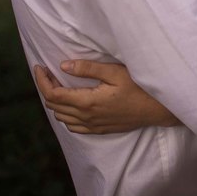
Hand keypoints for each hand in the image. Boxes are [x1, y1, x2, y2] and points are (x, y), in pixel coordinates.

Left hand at [33, 60, 180, 134]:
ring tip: (58, 84)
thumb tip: (63, 66)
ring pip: (61, 117)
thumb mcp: (115, 72)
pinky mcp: (98, 130)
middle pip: (54, 105)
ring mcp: (92, 126)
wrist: (157, 110)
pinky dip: (65, 115)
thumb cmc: (139, 88)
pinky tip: (70, 104)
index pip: (53, 94)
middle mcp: (86, 117)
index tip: (39, 67)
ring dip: (55, 101)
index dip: (42, 80)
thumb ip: (88, 69)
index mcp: (87, 102)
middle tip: (49, 72)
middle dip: (46, 87)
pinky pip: (73, 126)